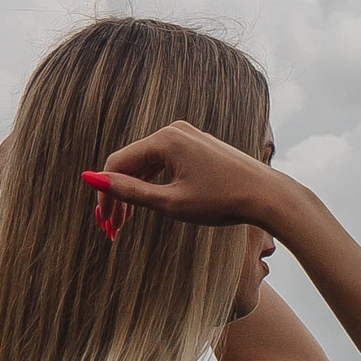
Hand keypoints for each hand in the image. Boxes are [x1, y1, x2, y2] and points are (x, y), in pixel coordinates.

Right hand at [88, 121, 297, 231]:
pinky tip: (149, 205)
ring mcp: (188, 136)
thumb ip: (130, 192)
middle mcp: (174, 131)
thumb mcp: (170, 202)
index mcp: (165, 139)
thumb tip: (92, 180)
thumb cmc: (222, 200)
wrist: (268, 196)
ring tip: (126, 224)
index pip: (118, 164)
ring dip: (135, 192)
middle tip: (112, 229)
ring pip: (148, 165)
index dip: (106, 195)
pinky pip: (165, 163)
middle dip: (119, 196)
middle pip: (131, 163)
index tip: (105, 224)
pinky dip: (154, 184)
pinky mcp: (198, 146)